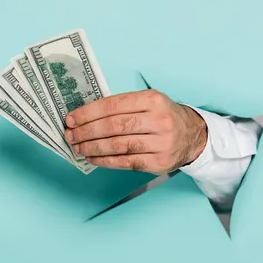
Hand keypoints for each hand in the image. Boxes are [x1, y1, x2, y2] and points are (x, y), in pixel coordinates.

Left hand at [64, 90, 206, 173]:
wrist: (193, 135)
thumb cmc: (161, 116)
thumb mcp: (147, 101)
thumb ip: (121, 106)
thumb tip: (84, 116)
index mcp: (152, 99)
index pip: (112, 105)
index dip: (88, 113)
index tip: (71, 119)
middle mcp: (159, 120)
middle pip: (113, 127)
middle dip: (86, 132)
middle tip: (70, 135)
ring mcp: (161, 143)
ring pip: (118, 146)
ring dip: (92, 148)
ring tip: (77, 148)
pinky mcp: (159, 162)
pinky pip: (126, 162)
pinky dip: (105, 161)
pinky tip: (92, 158)